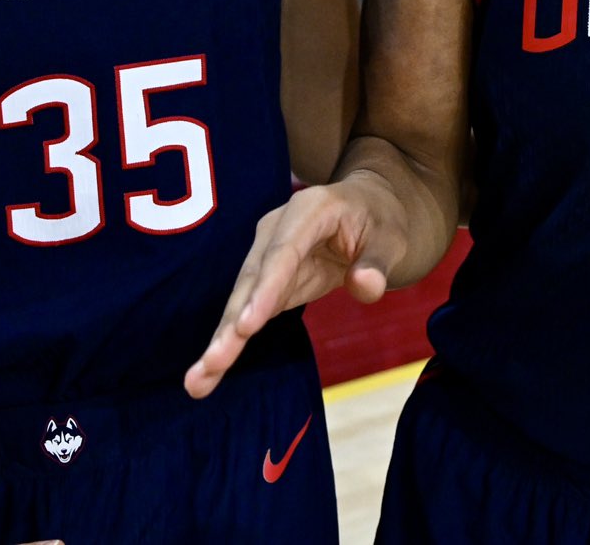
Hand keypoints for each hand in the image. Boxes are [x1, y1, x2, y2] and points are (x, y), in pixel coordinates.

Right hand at [183, 175, 403, 399]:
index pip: (284, 252)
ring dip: (221, 340)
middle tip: (212, 363)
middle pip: (252, 279)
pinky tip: (208, 374)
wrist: (364, 208)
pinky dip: (229, 342)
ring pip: (241, 300)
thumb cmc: (379, 220)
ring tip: (198, 381)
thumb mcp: (391, 237)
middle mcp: (277, 230)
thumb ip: (378, 261)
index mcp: (310, 210)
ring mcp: (265, 255)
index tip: (247, 325)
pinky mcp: (265, 281)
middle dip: (232, 323)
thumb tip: (366, 286)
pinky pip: (246, 314)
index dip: (266, 289)